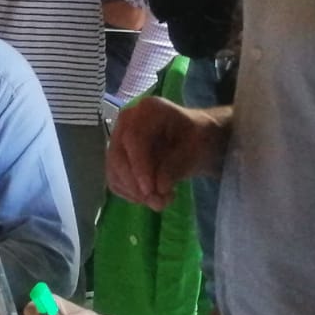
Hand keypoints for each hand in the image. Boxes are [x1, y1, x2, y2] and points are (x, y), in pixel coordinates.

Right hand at [107, 96, 228, 208]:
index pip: (133, 139)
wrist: (198, 140)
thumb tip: (159, 187)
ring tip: (162, 200)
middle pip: (117, 157)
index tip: (150, 191)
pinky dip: (132, 194)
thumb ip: (177, 165)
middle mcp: (127, 122)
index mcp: (148, 110)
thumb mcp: (197, 149)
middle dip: (135, 185)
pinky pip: (116, 181)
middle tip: (158, 203)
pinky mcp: (118, 159)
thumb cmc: (199, 138)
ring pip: (114, 172)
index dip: (138, 166)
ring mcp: (119, 140)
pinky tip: (153, 196)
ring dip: (135, 193)